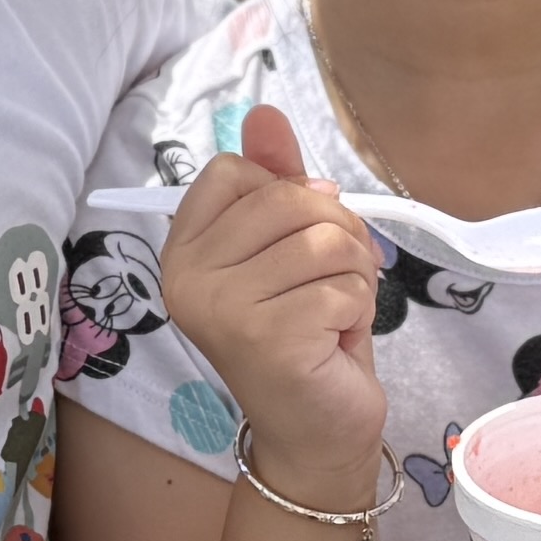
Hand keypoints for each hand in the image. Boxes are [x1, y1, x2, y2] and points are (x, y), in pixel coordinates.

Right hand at [152, 107, 389, 519]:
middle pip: (289, 197)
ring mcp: (222, 310)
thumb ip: (275, 179)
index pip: (236, 171)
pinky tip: (333, 341)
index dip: (287, 194)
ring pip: (327, 240)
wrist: (316, 430)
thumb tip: (264, 110)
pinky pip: (345, 285)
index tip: (296, 240)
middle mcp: (187, 278)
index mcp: (183, 249)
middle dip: (336, 234)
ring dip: (353, 275)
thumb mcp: (290, 247)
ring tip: (332, 313)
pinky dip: (358, 310)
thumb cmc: (305, 333)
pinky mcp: (268, 339)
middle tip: (329, 283)